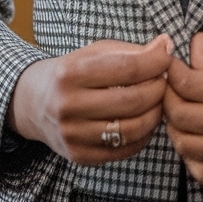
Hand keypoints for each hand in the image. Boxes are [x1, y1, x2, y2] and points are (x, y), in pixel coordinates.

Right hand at [8, 34, 172, 163]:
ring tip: (159, 101)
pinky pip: (124, 149)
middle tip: (165, 81)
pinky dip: (143, 135)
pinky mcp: (79, 156)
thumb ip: (130, 51)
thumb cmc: (72, 72)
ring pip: (132, 129)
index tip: (168, 56)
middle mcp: (68, 106)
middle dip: (159, 89)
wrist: (34, 103)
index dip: (155, 62)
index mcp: (71, 73)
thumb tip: (166, 45)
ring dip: (156, 114)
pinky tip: (145, 120)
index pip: (126, 68)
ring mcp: (72, 135)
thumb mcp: (94, 53)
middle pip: (132, 100)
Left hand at [163, 32, 202, 184]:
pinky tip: (193, 143)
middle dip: (168, 97)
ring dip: (174, 128)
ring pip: (188, 146)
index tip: (172, 66)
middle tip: (171, 88)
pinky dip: (190, 160)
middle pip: (183, 115)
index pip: (192, 84)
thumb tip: (191, 50)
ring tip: (179, 114)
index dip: (174, 73)